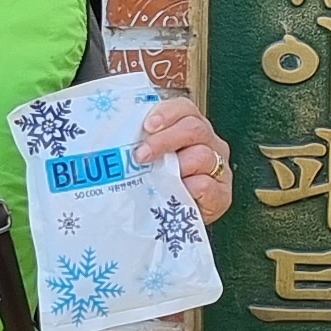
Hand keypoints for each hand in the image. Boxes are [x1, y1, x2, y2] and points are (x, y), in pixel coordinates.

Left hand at [135, 99, 236, 224]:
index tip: (148, 126)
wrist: (173, 222)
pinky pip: (207, 184)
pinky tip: (177, 193)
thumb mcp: (147, 160)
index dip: (166, 113)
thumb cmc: (157, 186)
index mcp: (189, 128)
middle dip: (165, 140)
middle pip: (194, 128)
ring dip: (177, 166)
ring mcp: (217, 167)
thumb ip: (138, 143)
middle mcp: (208, 143)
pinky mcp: (222, 193)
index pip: (184, 108)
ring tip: (158, 178)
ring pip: (203, 155)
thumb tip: (109, 138)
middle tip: (142, 155)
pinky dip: (190, 188)